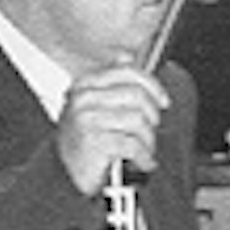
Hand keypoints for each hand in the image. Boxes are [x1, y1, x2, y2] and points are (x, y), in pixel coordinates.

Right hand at [57, 63, 167, 196]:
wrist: (65, 174)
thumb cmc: (84, 141)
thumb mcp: (93, 106)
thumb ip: (110, 81)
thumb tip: (125, 55)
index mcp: (85, 85)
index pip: (128, 72)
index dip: (152, 85)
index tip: (163, 101)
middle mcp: (83, 99)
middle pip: (138, 96)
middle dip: (152, 117)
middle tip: (148, 132)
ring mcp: (87, 119)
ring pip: (139, 121)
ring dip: (148, 140)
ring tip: (142, 150)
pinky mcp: (94, 142)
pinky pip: (134, 144)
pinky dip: (144, 157)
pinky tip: (141, 162)